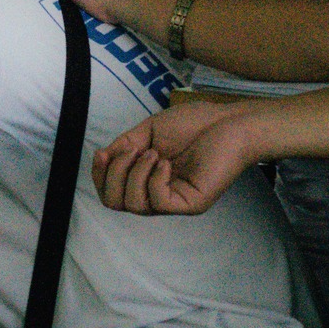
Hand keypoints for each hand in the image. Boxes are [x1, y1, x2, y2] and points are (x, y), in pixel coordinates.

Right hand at [92, 99, 254, 214]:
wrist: (229, 122)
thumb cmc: (195, 124)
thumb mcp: (148, 130)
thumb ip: (124, 145)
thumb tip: (103, 157)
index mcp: (145, 179)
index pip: (110, 192)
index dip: (99, 175)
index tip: (102, 152)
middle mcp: (156, 194)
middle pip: (115, 203)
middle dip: (114, 175)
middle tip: (133, 151)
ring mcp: (173, 201)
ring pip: (133, 205)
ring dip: (135, 174)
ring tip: (154, 153)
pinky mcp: (189, 203)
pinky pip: (158, 202)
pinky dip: (154, 179)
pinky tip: (166, 163)